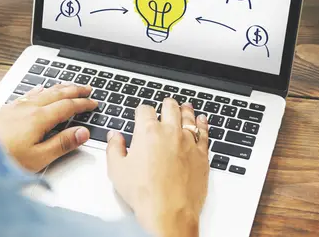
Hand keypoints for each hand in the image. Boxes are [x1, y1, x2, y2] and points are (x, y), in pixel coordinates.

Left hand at [0, 83, 96, 171]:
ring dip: (60, 87)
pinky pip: (29, 93)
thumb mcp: (38, 158)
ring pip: (43, 91)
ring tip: (69, 85)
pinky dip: (41, 89)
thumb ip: (62, 144)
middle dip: (74, 90)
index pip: (68, 106)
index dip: (83, 104)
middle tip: (88, 88)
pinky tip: (39, 89)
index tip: (94, 103)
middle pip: (57, 93)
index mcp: (40, 118)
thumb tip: (83, 132)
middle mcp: (28, 108)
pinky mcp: (4, 109)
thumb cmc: (2, 159)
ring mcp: (15, 107)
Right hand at [107, 100, 208, 236]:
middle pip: (170, 107)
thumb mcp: (117, 171)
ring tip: (185, 107)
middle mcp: (169, 132)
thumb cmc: (144, 194)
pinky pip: (204, 133)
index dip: (141, 111)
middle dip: (166, 104)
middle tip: (165, 105)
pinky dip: (202, 124)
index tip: (141, 114)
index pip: (145, 110)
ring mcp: (187, 141)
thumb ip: (114, 148)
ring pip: (188, 116)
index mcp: (147, 132)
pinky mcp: (201, 154)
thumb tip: (114, 136)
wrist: (169, 212)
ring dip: (185, 110)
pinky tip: (202, 121)